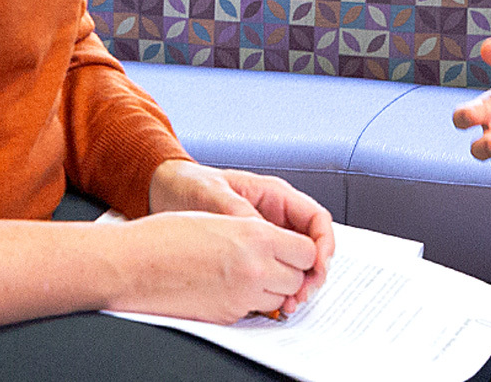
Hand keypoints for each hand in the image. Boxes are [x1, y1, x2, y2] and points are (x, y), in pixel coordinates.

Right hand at [113, 210, 321, 323]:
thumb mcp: (222, 217)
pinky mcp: (225, 317)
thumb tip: (279, 244)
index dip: (300, 250)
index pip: (307, 251)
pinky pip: (253, 311)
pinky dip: (249, 301)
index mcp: (256, 237)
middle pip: (297, 278)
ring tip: (247, 273)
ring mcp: (240, 297)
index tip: (292, 248)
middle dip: (289, 271)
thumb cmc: (168, 235)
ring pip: (279, 298)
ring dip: (271, 288)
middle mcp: (255, 269)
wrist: (132, 264)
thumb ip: (256, 230)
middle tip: (272, 261)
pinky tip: (229, 285)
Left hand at [149, 160, 334, 311]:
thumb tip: (262, 234)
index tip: (318, 266)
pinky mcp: (253, 255)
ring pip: (297, 263)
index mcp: (275, 196)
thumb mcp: (214, 194)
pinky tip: (271, 304)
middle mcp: (276, 217)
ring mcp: (266, 237)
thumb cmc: (191, 186)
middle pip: (311, 246)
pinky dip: (278, 290)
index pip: (316, 219)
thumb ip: (240, 213)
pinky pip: (275, 273)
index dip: (324, 244)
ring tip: (289, 304)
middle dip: (313, 272)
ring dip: (298, 285)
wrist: (166, 192)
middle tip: (302, 294)